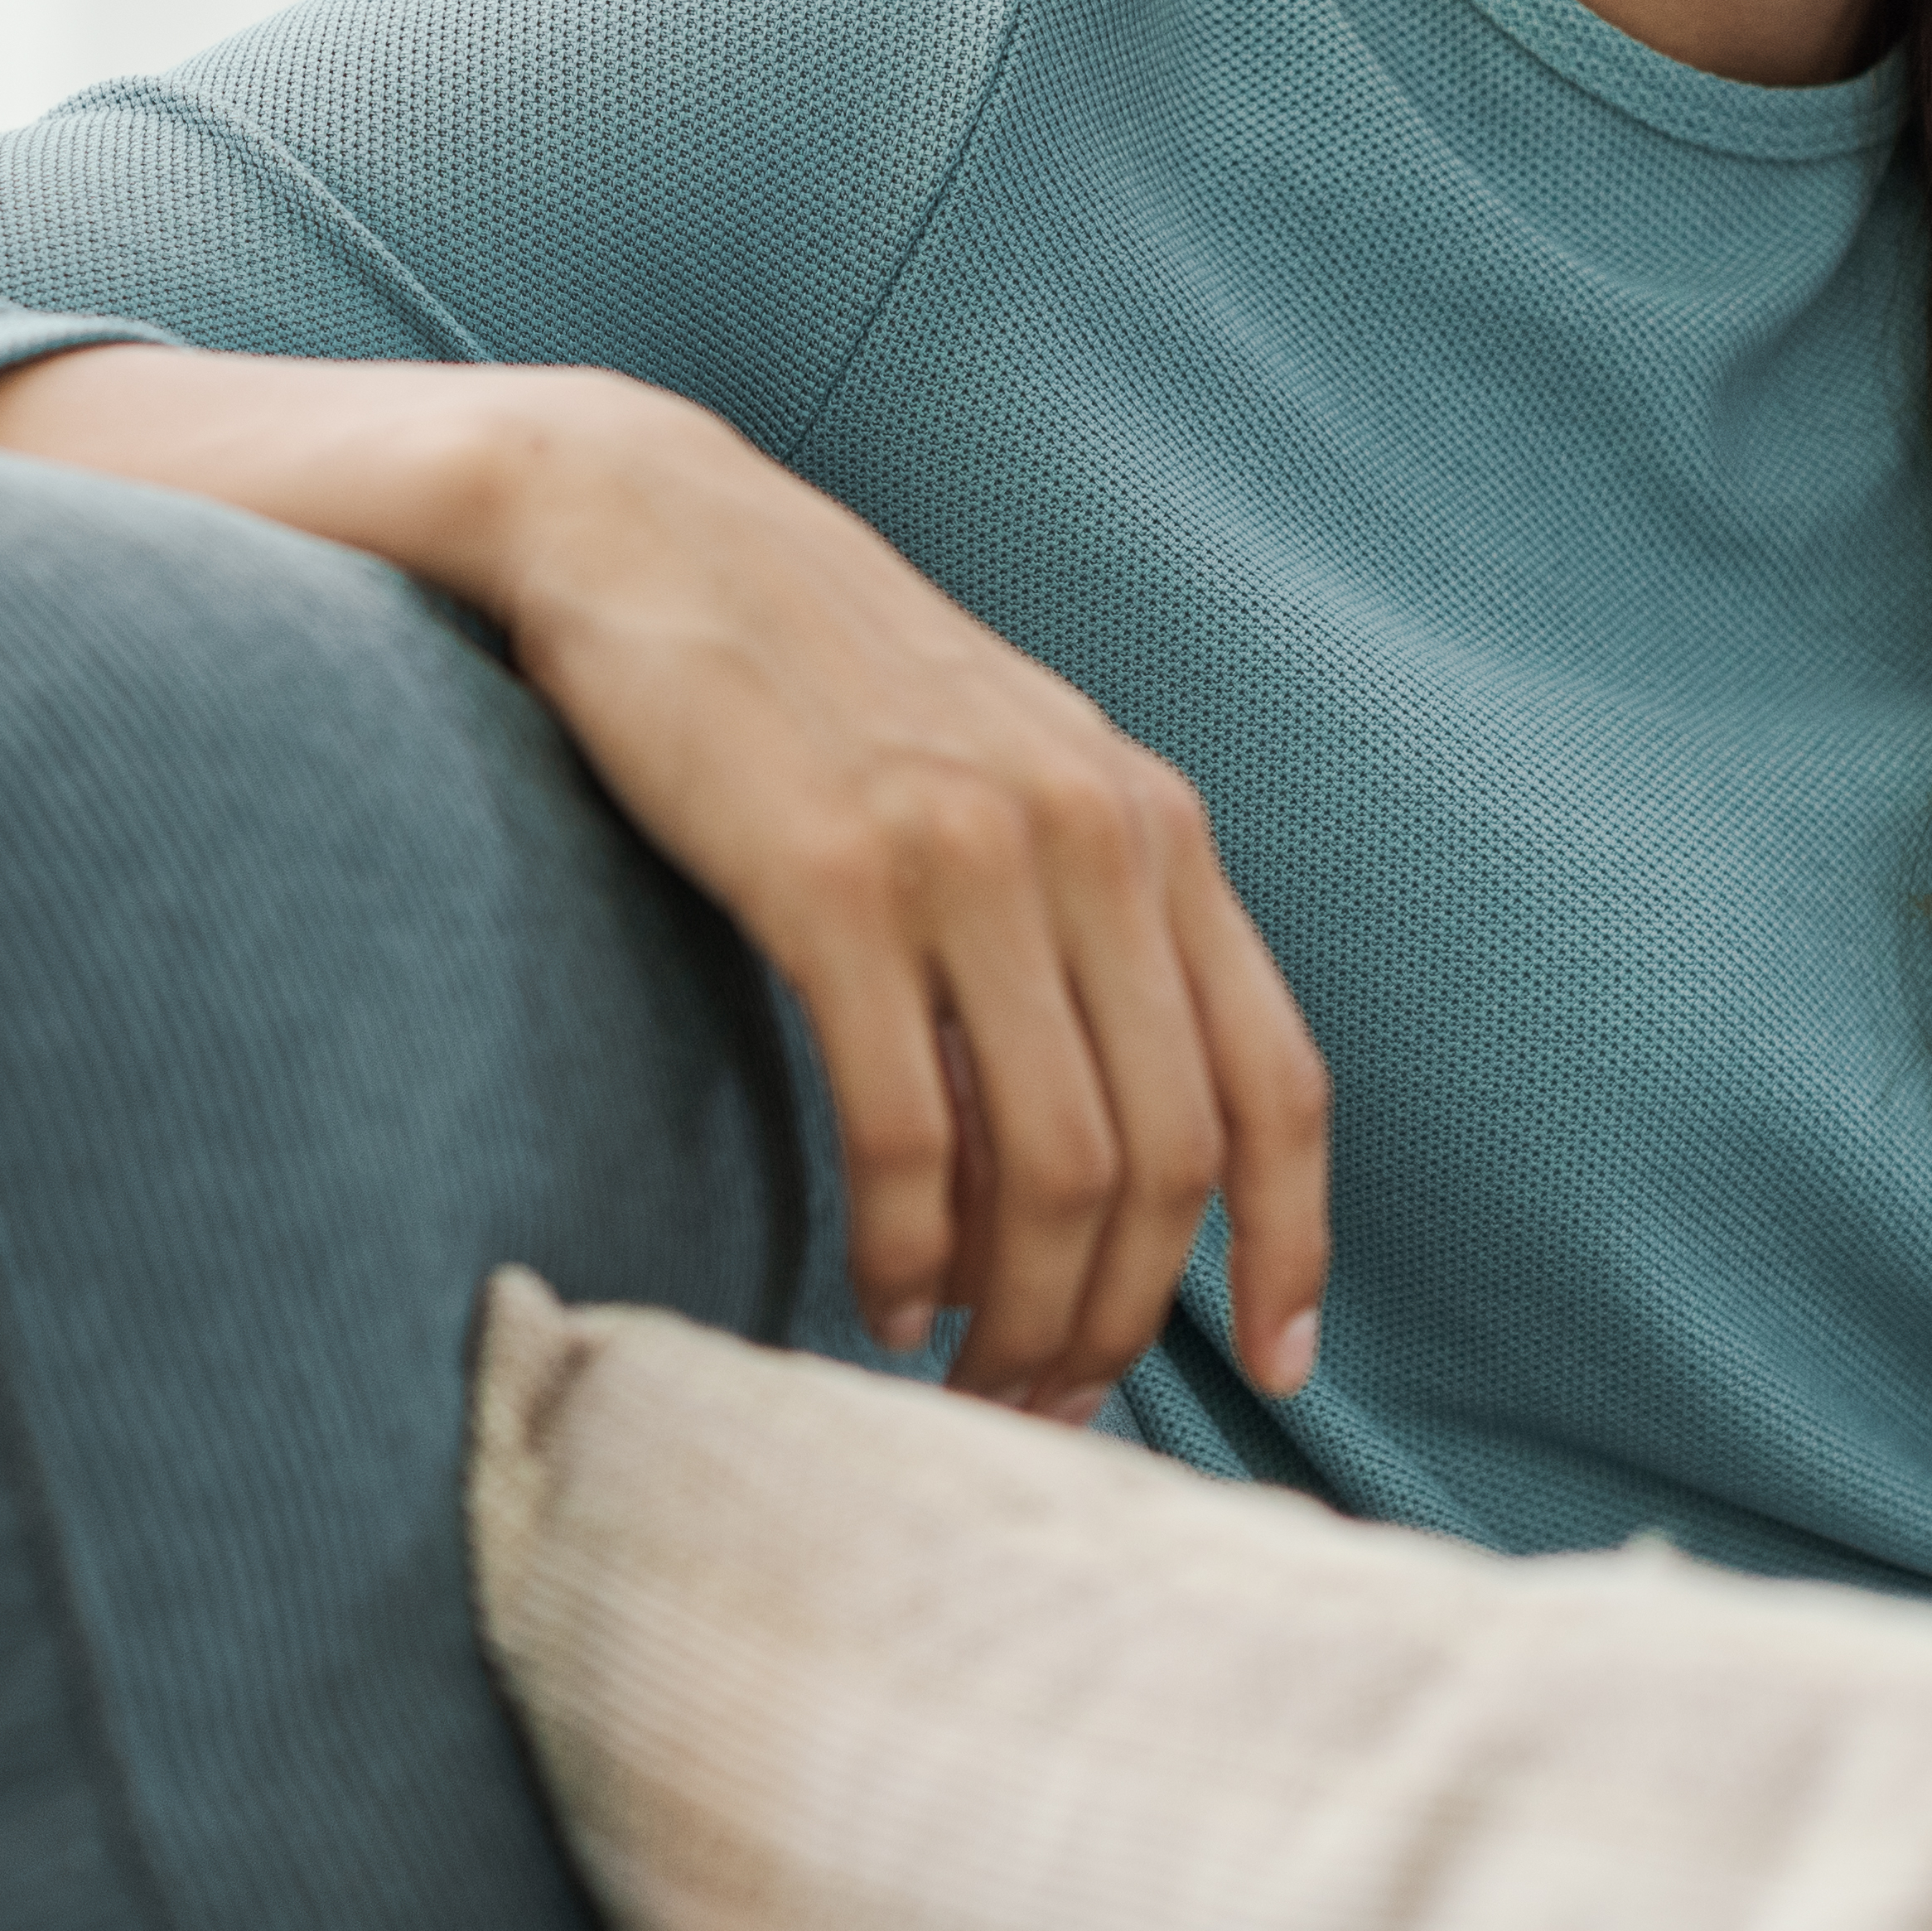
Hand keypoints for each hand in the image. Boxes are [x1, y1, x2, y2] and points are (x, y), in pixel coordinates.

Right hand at [0, 348, 1329, 1417]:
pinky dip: (904, 1249)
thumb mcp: (1001, 773)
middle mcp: (1091, 837)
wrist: (641, 522)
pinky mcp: (832, 876)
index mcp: (1151, 825)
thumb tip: (1115, 1135)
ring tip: (958, 1376)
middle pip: (1166, 1160)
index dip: (1290, 1249)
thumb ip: (1082, 919)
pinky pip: (909, 1126)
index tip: (1267, 1369)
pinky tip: (872, 1295)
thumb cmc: (813, 679)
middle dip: (1115, 1321)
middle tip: (1041, 1408)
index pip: (1278, 1082)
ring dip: (1016, 1316)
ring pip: (1054, 1166)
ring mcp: (968, 852)